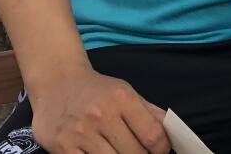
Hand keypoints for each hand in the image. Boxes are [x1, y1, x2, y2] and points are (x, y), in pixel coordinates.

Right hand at [29, 66, 169, 153]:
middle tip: (140, 152)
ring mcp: (81, 133)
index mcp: (122, 99)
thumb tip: (173, 133)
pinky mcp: (63, 148)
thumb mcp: (126, 92)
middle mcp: (102, 115)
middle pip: (135, 153)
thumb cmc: (96, 90)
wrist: (57, 82)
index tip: (160, 151)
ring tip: (121, 152)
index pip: (153, 135)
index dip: (161, 149)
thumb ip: (150, 113)